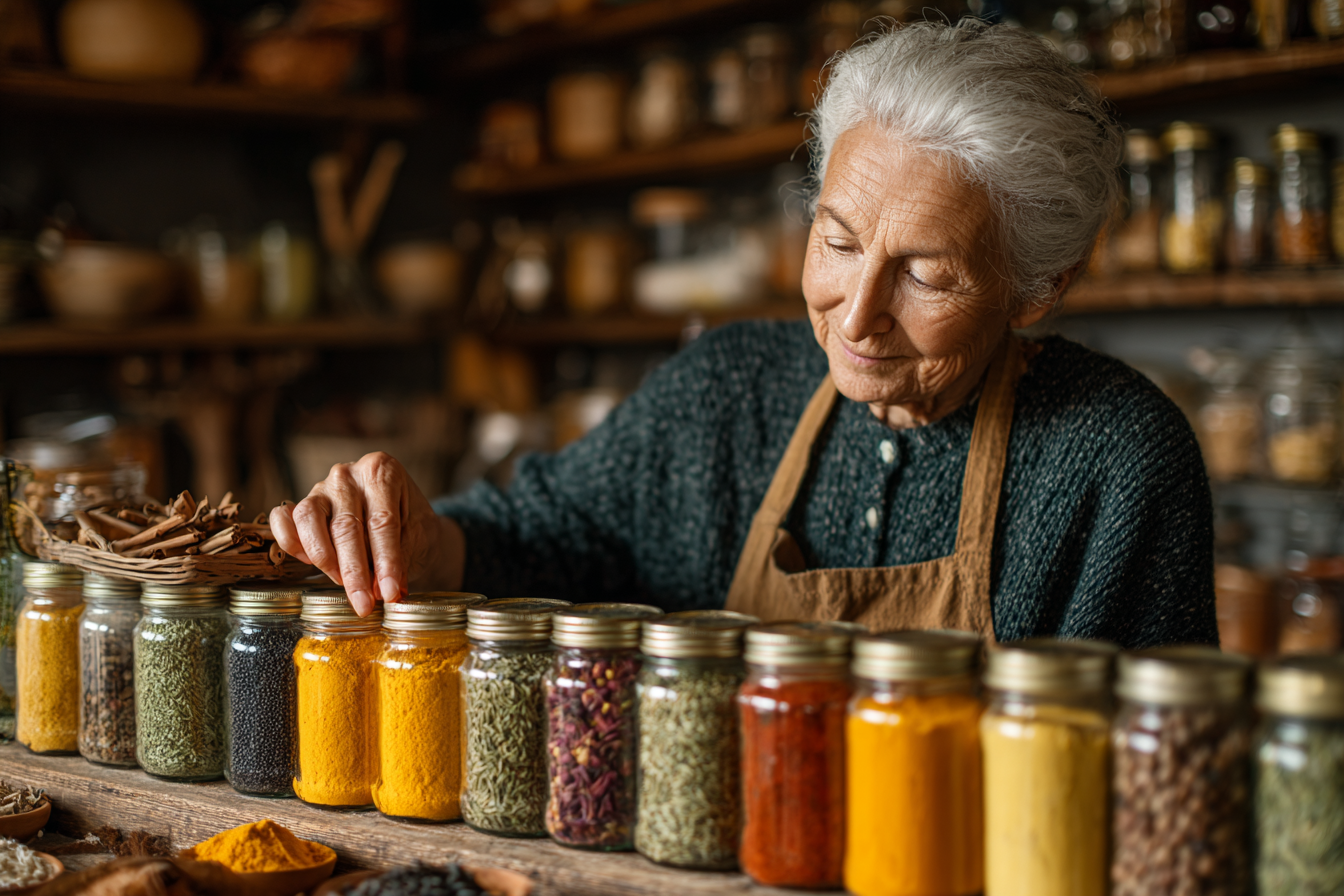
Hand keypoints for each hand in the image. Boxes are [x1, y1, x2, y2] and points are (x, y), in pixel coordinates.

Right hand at [270, 452, 463, 615]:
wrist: (403, 519)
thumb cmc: (411, 526)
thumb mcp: (417, 538)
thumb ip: (400, 560)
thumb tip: (385, 592)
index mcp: (383, 471)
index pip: (381, 522)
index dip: (385, 562)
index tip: (389, 593)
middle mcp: (348, 474)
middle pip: (346, 525)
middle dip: (355, 572)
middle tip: (364, 604)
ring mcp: (321, 487)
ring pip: (309, 520)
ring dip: (324, 558)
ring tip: (341, 583)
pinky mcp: (301, 503)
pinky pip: (282, 518)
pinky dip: (290, 542)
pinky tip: (309, 561)